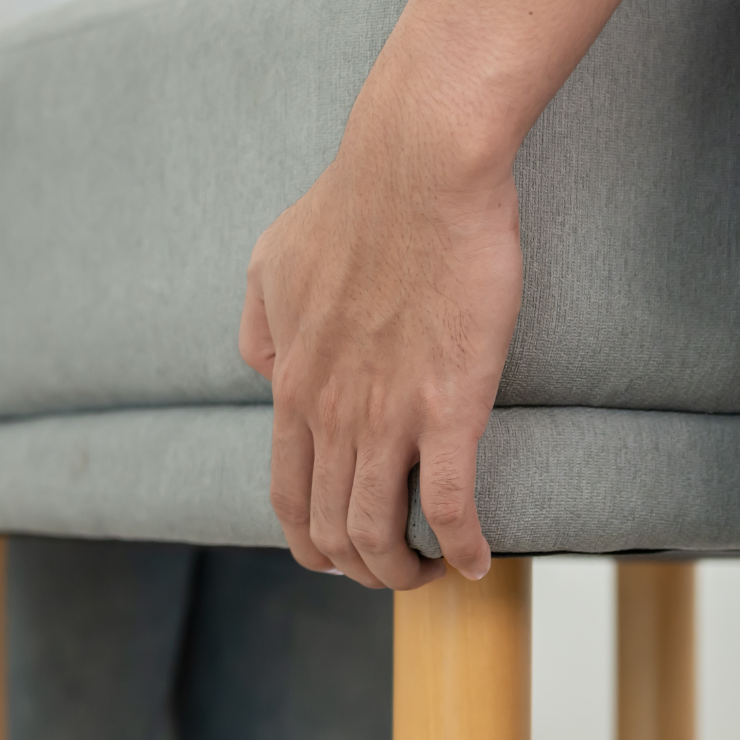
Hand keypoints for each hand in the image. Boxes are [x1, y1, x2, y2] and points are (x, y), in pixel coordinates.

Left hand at [239, 62, 522, 589]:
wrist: (415, 167)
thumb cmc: (350, 206)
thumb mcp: (270, 266)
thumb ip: (260, 328)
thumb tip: (266, 374)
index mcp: (291, 387)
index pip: (287, 498)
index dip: (313, 543)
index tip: (341, 553)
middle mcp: (329, 413)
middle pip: (331, 532)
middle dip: (361, 569)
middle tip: (395, 569)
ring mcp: (386, 413)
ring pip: (379, 533)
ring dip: (405, 571)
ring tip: (431, 571)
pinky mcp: (448, 403)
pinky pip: (449, 503)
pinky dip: (464, 545)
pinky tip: (479, 560)